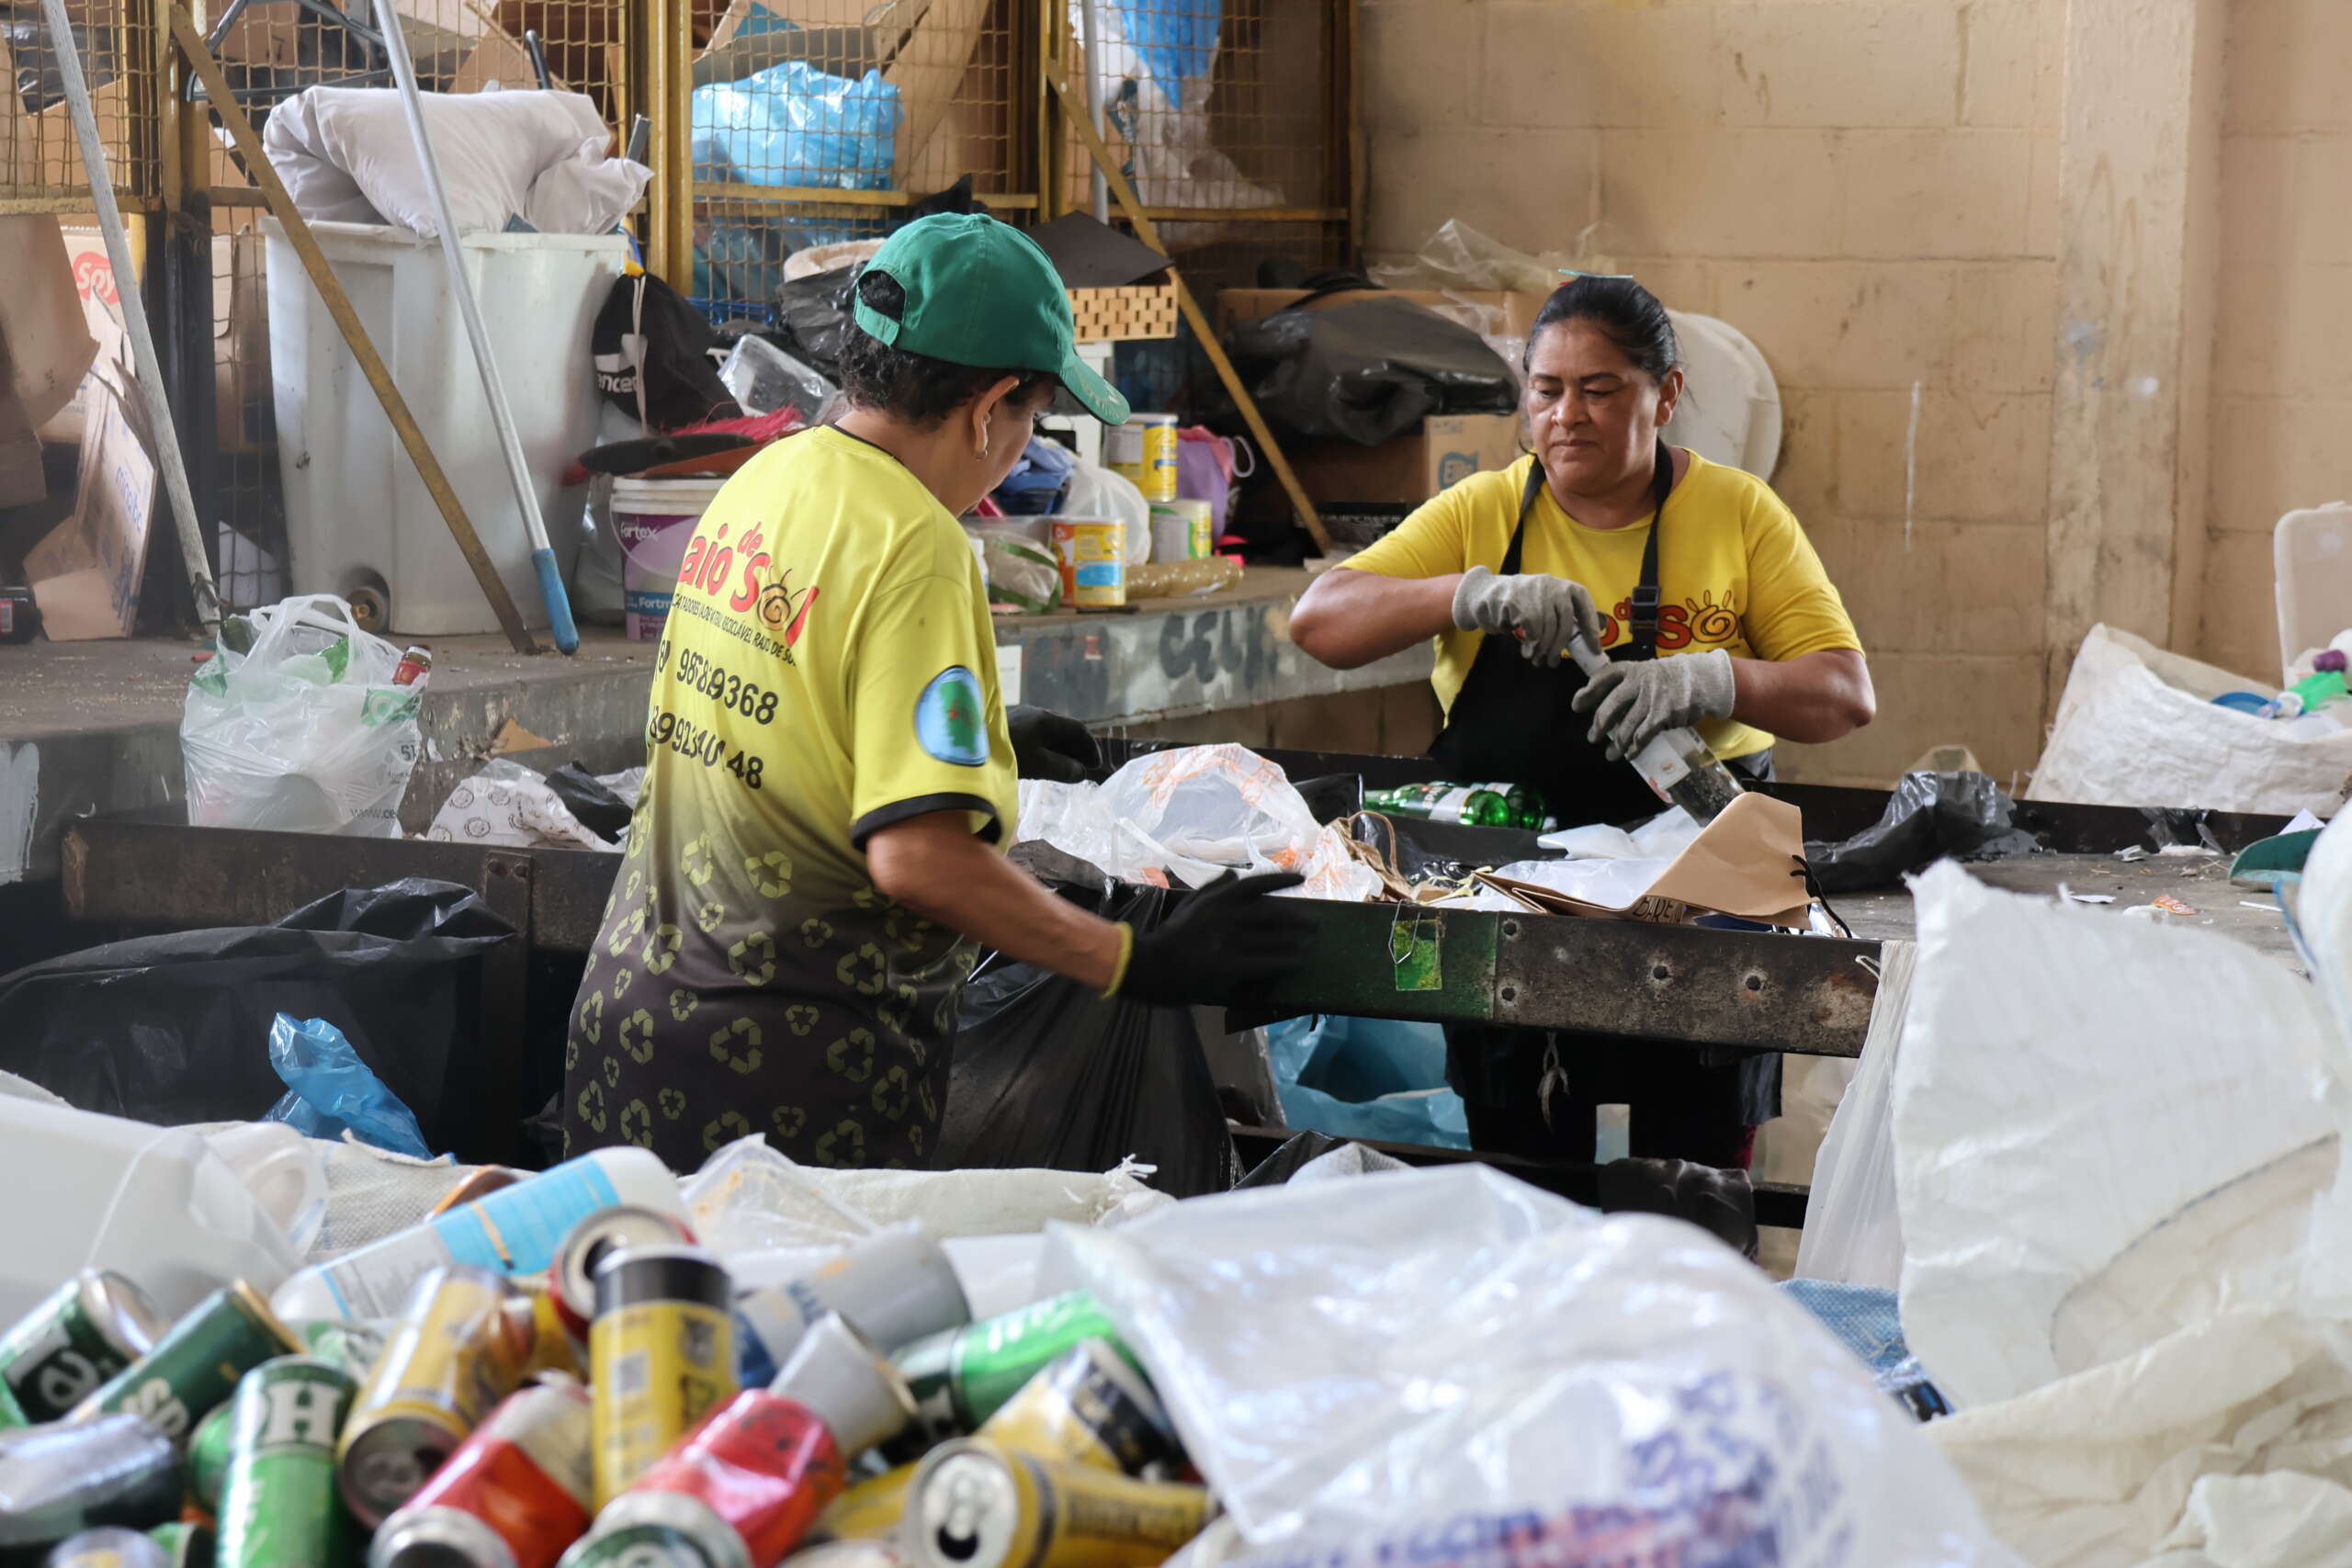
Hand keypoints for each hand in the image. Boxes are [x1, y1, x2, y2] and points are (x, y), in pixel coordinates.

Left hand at [1007, 705, 1099, 782]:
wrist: (969, 748)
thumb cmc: (1006, 754)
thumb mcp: (1038, 765)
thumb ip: (1063, 769)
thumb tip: (1082, 772)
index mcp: (1046, 719)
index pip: (1078, 729)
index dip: (1091, 747)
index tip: (1096, 765)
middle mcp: (1036, 714)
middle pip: (1064, 731)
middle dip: (1078, 750)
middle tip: (1084, 768)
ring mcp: (1021, 719)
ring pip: (1049, 734)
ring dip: (1062, 751)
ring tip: (1067, 768)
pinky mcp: (1009, 728)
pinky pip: (1036, 737)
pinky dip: (1047, 749)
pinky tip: (1044, 762)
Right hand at [1117, 872, 1313, 1006]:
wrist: (1152, 966)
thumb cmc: (1171, 935)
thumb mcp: (1189, 904)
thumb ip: (1213, 888)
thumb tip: (1232, 873)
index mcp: (1218, 900)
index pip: (1256, 883)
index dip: (1282, 878)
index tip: (1302, 877)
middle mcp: (1226, 917)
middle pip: (1271, 913)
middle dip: (1297, 917)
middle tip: (1315, 923)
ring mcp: (1228, 942)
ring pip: (1272, 939)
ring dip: (1294, 941)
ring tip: (1310, 943)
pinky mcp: (1229, 966)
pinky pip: (1265, 963)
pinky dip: (1284, 962)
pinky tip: (1297, 963)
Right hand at [1450, 566, 1601, 667]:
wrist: (1486, 592)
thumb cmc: (1522, 604)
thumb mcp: (1545, 604)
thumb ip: (1561, 619)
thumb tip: (1582, 643)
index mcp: (1563, 586)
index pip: (1583, 605)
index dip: (1591, 628)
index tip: (1595, 649)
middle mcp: (1551, 586)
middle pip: (1563, 622)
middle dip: (1558, 647)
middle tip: (1553, 662)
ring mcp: (1533, 591)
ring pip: (1545, 628)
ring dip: (1542, 648)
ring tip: (1536, 659)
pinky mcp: (1515, 601)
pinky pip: (1528, 629)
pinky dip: (1529, 643)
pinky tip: (1525, 648)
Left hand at [1571, 649, 1736, 761]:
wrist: (1701, 680)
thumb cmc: (1667, 678)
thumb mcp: (1644, 672)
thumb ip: (1624, 683)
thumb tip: (1596, 702)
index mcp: (1631, 669)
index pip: (1603, 677)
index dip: (1587, 692)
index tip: (1576, 706)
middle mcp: (1639, 682)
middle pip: (1610, 707)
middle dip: (1599, 725)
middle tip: (1592, 737)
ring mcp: (1651, 699)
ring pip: (1626, 727)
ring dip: (1616, 744)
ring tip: (1610, 754)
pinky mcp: (1663, 716)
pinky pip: (1643, 736)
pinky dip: (1635, 748)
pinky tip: (1630, 754)